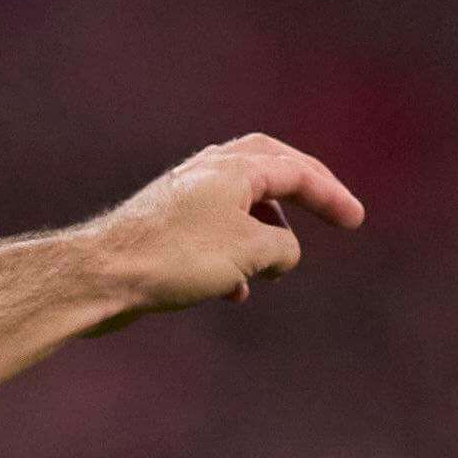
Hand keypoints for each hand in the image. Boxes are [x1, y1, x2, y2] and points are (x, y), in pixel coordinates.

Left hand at [75, 133, 366, 323]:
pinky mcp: (166, 226)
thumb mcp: (249, 251)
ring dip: (265, 230)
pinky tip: (234, 290)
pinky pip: (214, 232)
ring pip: (240, 202)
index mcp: (235, 167)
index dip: (331, 195)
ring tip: (276, 264)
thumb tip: (285, 251)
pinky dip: (234, 255)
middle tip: (328, 208)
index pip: (297, 172)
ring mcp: (186, 196)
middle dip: (302, 191)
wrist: (102, 276)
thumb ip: (282, 246)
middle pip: (270, 167)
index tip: (356, 221)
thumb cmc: (175, 258)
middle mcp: (209, 171)